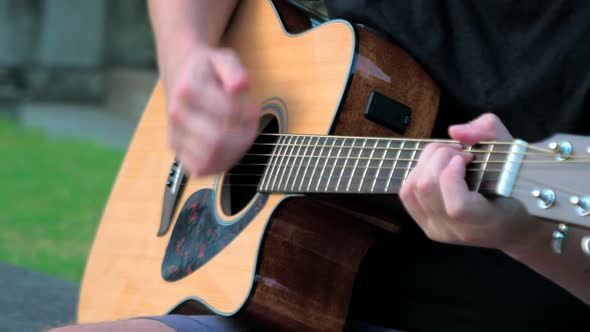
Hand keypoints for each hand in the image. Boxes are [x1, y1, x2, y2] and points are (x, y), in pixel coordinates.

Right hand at [164, 47, 258, 175]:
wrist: (181, 74)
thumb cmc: (208, 69)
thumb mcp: (224, 59)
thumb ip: (234, 70)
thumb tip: (241, 85)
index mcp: (188, 89)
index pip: (227, 112)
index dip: (249, 114)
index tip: (255, 109)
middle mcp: (177, 114)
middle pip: (217, 141)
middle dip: (244, 138)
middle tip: (252, 126)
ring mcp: (175, 134)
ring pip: (210, 158)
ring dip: (235, 153)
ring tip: (243, 137)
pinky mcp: (177, 150)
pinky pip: (199, 168)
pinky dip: (220, 164)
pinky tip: (230, 150)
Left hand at [399, 113, 540, 250]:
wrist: (514, 225)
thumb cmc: (517, 188)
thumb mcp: (516, 154)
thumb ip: (490, 133)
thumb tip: (455, 131)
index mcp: (487, 222)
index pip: (457, 206)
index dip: (453, 174)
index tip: (467, 156)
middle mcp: (459, 231)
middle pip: (427, 188)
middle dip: (438, 157)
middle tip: (458, 151)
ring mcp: (439, 230)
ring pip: (413, 189)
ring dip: (426, 162)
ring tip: (448, 157)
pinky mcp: (426, 225)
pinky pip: (407, 194)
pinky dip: (417, 172)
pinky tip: (436, 168)